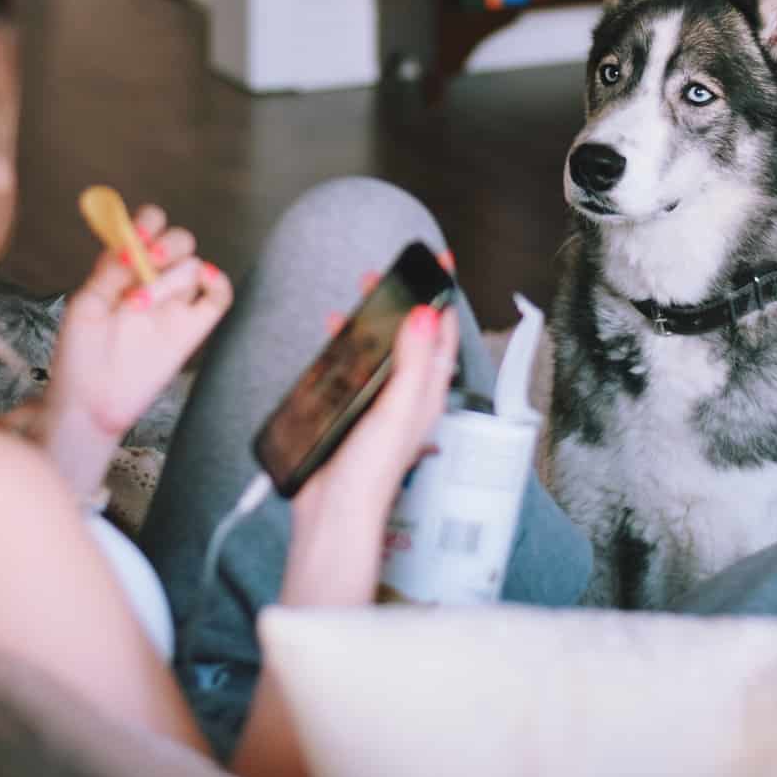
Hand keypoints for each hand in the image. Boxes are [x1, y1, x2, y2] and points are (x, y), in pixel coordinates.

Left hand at [42, 205, 232, 494]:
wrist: (91, 403)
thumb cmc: (79, 356)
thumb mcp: (84, 307)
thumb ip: (110, 273)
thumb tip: (132, 246)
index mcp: (123, 270)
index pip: (147, 227)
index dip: (148, 221)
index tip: (136, 233)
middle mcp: (152, 282)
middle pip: (180, 241)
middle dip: (166, 243)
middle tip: (146, 260)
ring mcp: (174, 306)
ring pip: (195, 265)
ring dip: (171, 275)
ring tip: (141, 304)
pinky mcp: (192, 330)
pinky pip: (219, 297)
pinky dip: (218, 281)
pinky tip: (202, 281)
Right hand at [281, 296, 459, 606]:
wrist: (334, 512)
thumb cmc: (370, 472)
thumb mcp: (397, 409)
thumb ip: (413, 362)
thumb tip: (426, 315)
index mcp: (427, 393)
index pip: (443, 334)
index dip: (442, 296)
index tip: (440, 264)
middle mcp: (408, 396)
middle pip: (413, 336)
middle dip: (404, 300)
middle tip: (389, 272)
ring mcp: (382, 404)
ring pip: (383, 350)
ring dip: (375, 320)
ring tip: (362, 295)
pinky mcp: (355, 412)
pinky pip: (357, 368)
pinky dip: (349, 346)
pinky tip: (334, 339)